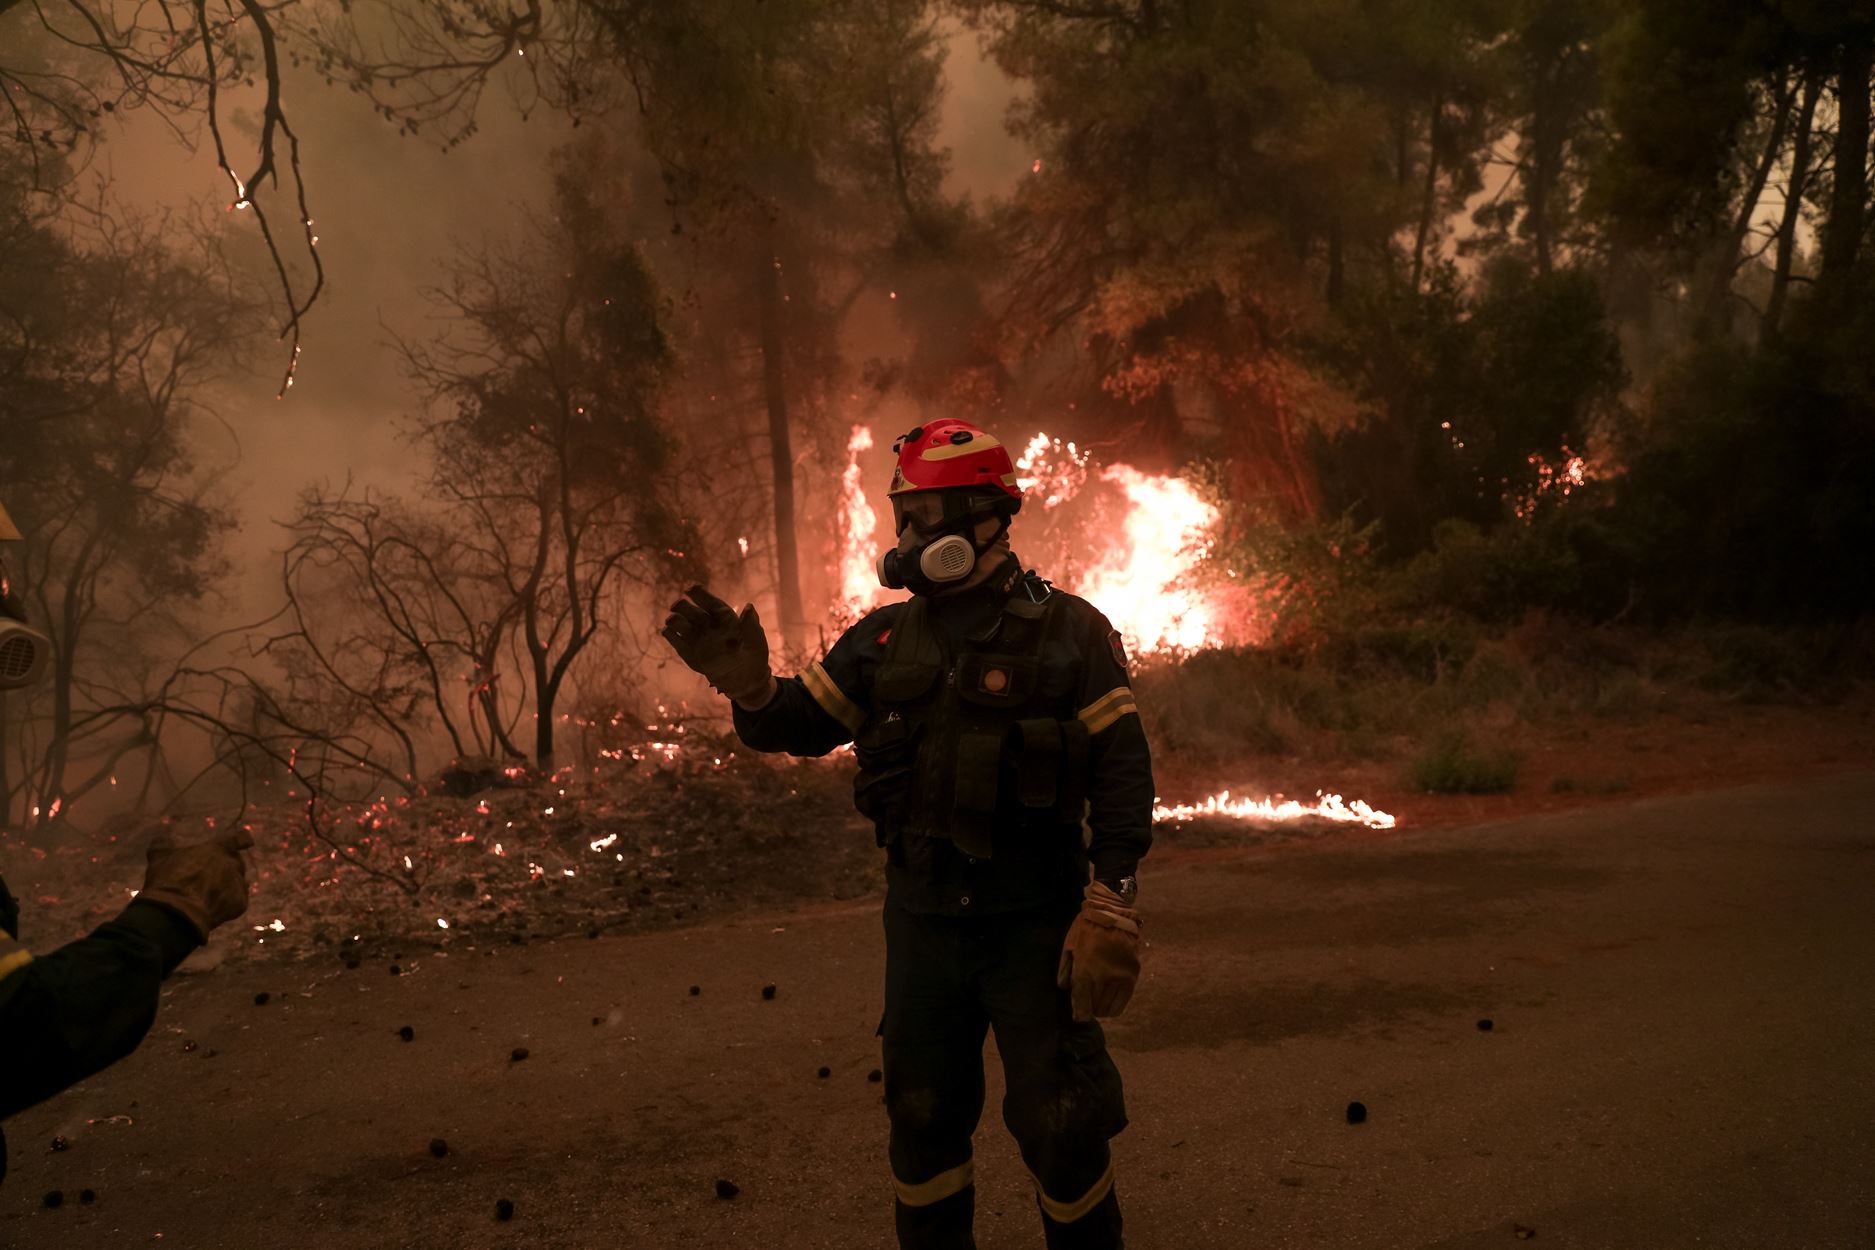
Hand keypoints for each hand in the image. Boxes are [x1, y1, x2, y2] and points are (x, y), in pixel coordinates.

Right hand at [137, 828, 254, 940]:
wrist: (176, 912)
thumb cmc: (168, 881)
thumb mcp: (159, 858)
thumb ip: (162, 844)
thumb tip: (159, 836)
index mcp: (218, 848)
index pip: (238, 838)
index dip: (242, 839)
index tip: (246, 840)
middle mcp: (233, 863)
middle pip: (235, 863)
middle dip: (224, 869)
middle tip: (205, 880)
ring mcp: (239, 883)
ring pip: (237, 882)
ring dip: (226, 886)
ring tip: (204, 896)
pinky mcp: (240, 903)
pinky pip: (238, 901)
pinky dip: (227, 904)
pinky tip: (210, 909)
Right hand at [660, 585, 774, 706]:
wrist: (744, 681)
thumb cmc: (753, 657)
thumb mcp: (756, 642)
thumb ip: (751, 626)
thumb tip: (749, 606)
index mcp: (724, 617)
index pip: (709, 601)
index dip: (699, 593)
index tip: (690, 589)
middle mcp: (708, 624)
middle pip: (690, 609)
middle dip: (681, 606)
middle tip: (676, 607)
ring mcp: (697, 638)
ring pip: (680, 622)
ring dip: (674, 620)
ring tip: (672, 621)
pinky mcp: (690, 652)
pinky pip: (676, 640)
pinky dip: (671, 635)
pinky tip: (668, 632)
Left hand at [1057, 881, 1140, 1021]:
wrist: (1112, 912)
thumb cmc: (1085, 928)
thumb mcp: (1068, 946)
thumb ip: (1065, 971)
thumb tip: (1066, 989)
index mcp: (1085, 972)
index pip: (1082, 1006)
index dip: (1080, 1015)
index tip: (1079, 1016)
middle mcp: (1104, 978)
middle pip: (1096, 1008)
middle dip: (1090, 1009)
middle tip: (1087, 1003)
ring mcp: (1120, 977)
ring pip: (1110, 1007)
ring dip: (1102, 1008)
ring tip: (1098, 1001)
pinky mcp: (1132, 975)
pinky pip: (1124, 1000)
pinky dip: (1116, 1005)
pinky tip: (1110, 999)